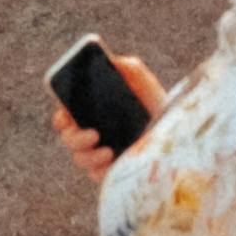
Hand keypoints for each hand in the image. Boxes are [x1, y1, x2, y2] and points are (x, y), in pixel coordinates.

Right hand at [64, 58, 170, 180]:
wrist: (175, 129)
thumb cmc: (154, 103)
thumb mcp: (143, 82)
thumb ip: (128, 68)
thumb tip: (113, 61)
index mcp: (89, 112)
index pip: (64, 117)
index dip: (60, 117)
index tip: (65, 116)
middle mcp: (90, 133)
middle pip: (68, 139)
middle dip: (75, 138)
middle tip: (94, 134)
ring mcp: (98, 154)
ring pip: (80, 159)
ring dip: (89, 156)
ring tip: (108, 151)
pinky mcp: (110, 172)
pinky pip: (97, 175)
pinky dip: (102, 170)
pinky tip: (115, 163)